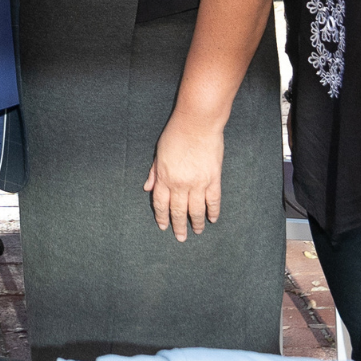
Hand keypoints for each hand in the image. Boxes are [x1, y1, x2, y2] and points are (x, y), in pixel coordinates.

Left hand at [143, 111, 223, 241]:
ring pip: (196, 210)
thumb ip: (154, 172)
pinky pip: (213, 200)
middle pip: (178, 210)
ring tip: (196, 231)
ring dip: (196, 223)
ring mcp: (198, 183)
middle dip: (178, 226)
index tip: (164, 226)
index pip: (161, 203)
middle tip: (181, 237)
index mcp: (164, 177)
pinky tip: (212, 219)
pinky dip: (213, 211)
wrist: (197, 123)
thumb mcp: (159, 152)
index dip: (162, 216)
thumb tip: (147, 187)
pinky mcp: (213, 179)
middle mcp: (180, 183)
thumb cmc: (176, 134)